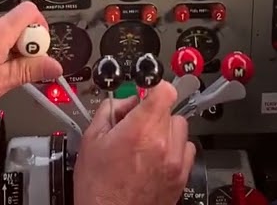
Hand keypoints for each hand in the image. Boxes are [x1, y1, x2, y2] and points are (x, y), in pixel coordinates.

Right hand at [73, 81, 194, 204]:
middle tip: (135, 124)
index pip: (164, 90)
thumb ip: (109, 111)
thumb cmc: (98, 189)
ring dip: (165, 130)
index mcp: (140, 130)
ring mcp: (175, 161)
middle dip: (153, 112)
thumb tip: (122, 101)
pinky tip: (157, 157)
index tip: (145, 92)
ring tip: (145, 143)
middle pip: (170, 109)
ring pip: (180, 128)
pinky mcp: (181, 176)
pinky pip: (186, 149)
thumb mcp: (90, 140)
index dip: (153, 88)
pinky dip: (174, 149)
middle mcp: (163, 143)